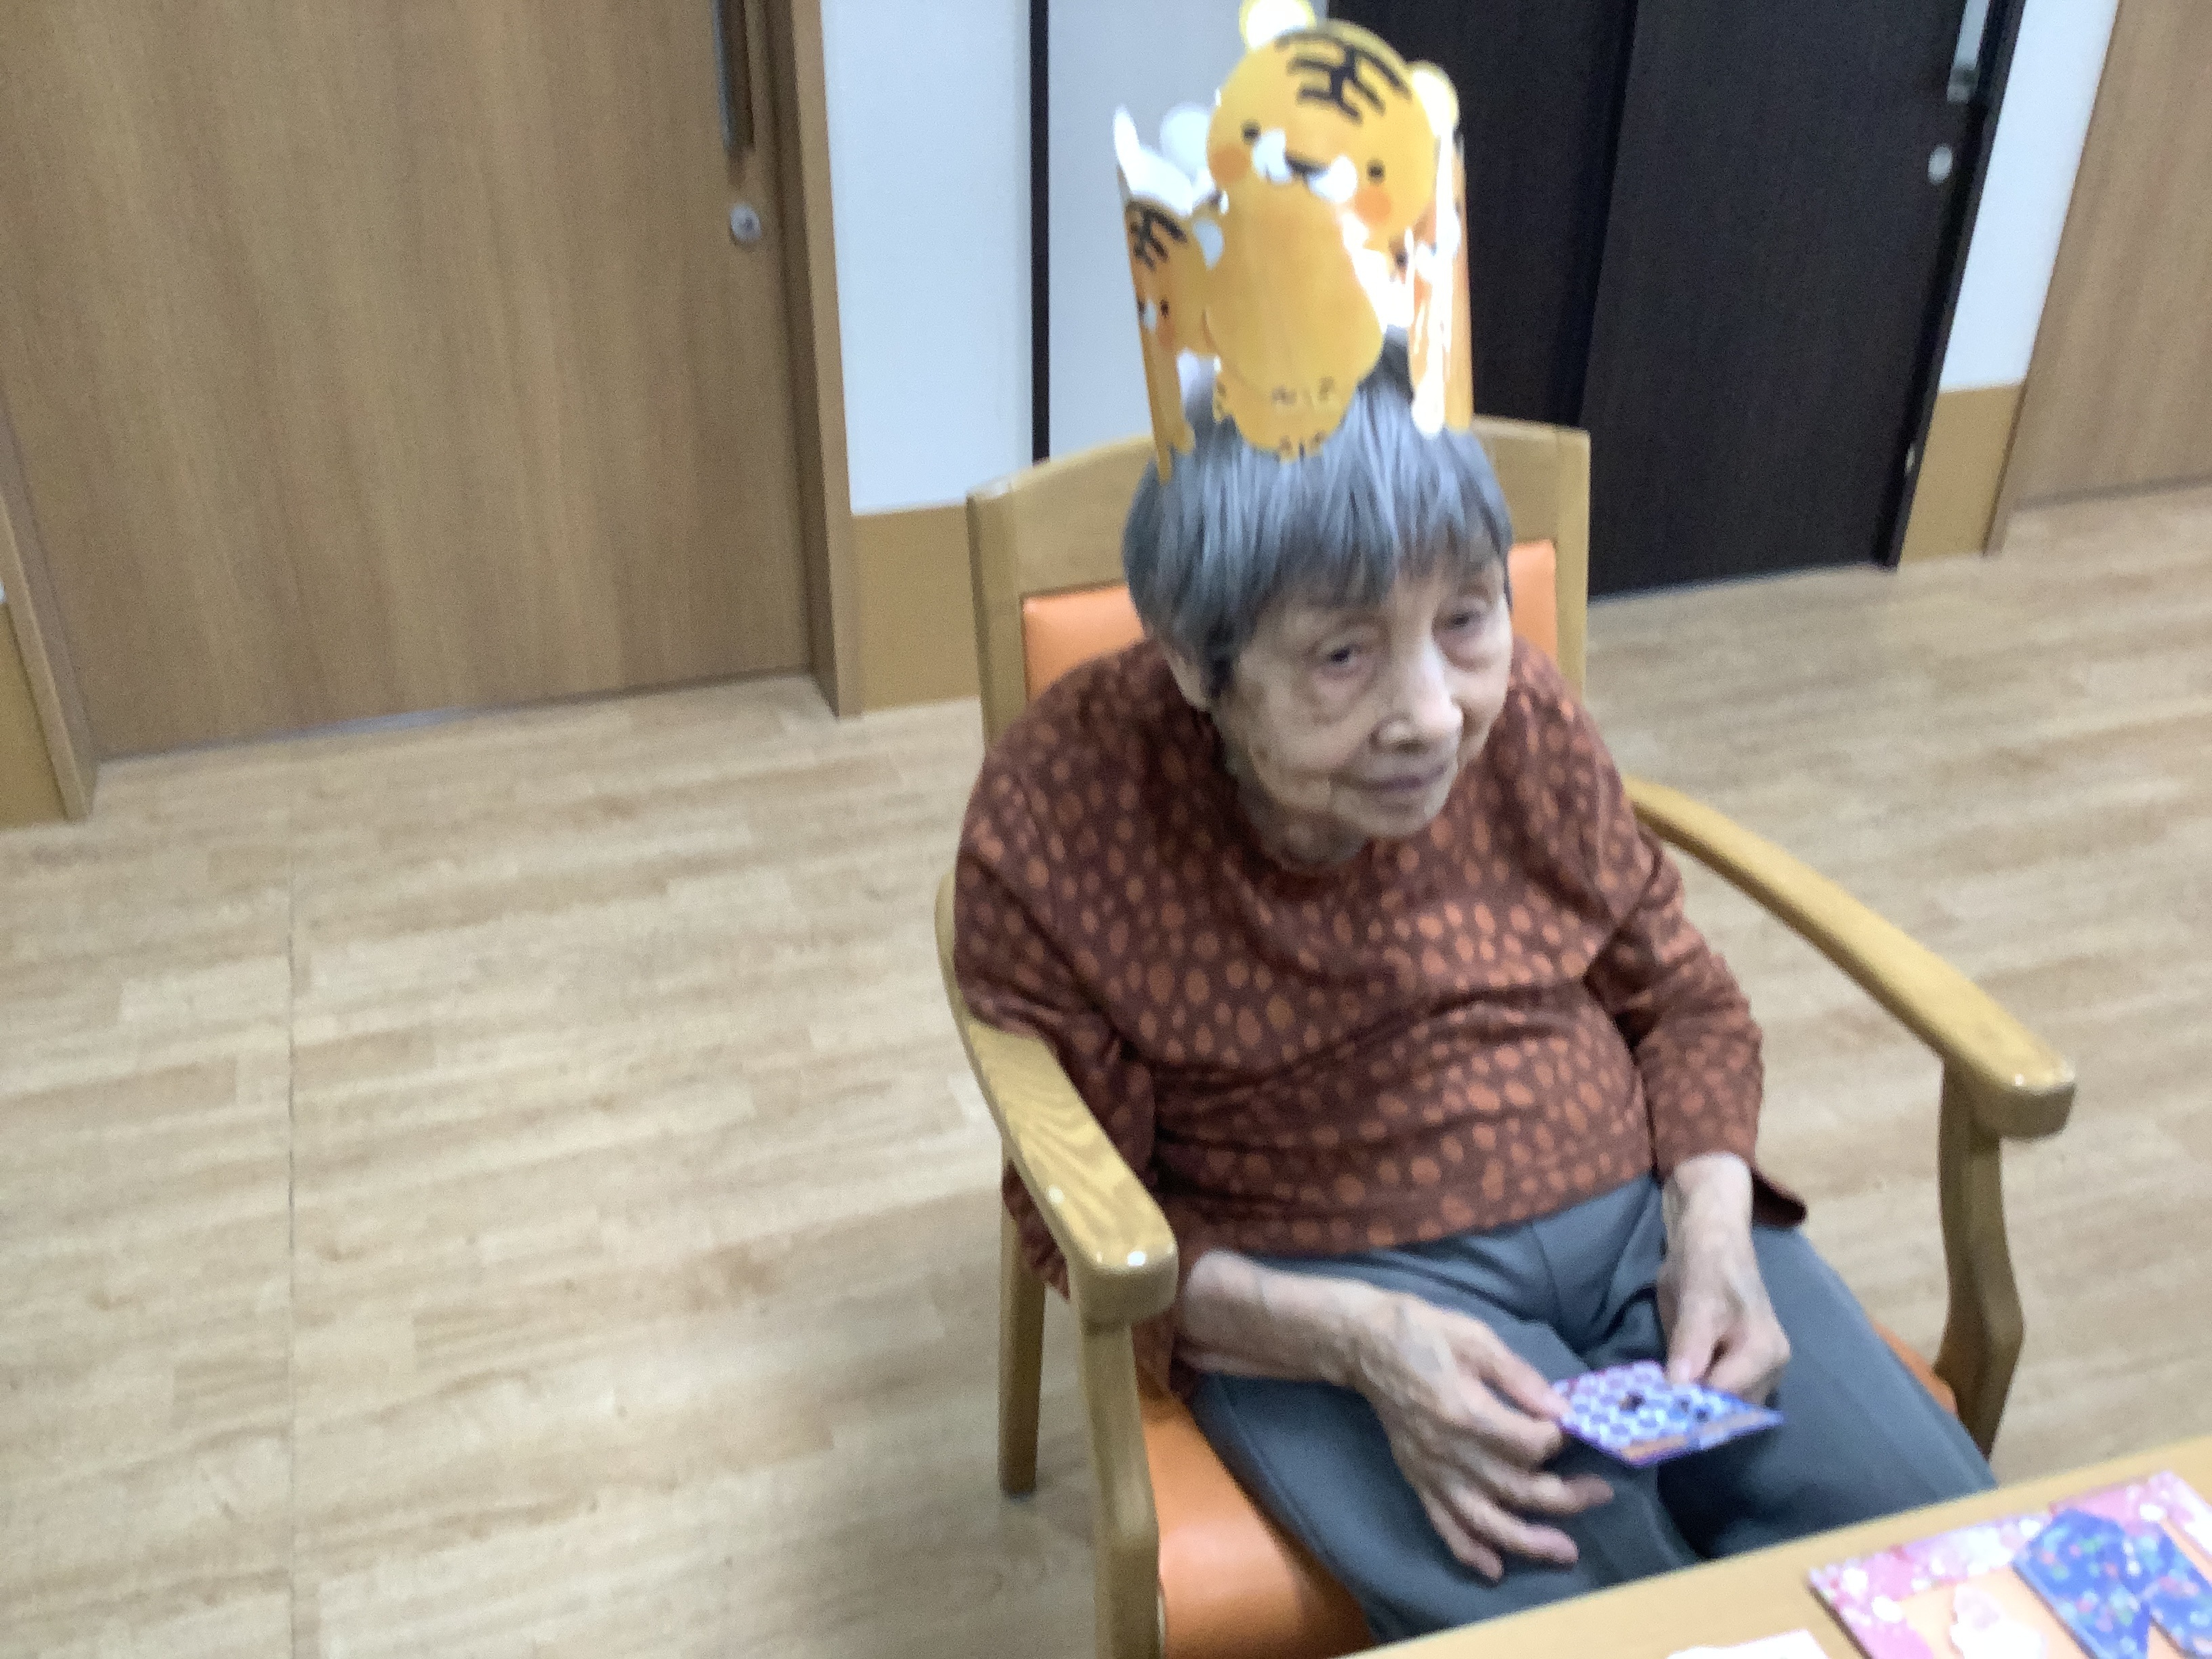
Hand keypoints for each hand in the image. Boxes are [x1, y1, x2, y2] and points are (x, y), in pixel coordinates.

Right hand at [1350, 1294, 1612, 1579]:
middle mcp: (1450, 1453)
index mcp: (1467, 1413)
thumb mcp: (1476, 1338)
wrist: (1365, 1345)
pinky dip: (1468, 1551)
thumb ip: (1520, 1377)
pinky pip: (1444, 1524)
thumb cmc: (1424, 1333)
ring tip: (1565, 1551)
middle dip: (1565, 1496)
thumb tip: (1562, 1409)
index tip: (1572, 1425)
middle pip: (1517, 1488)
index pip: (1529, 1444)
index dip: (1559, 1439)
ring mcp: (1432, 1472)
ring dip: (1528, 1542)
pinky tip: (1494, 1568)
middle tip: (1600, 1492)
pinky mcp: (1417, 1479)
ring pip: (1485, 1521)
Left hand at [1658, 1154, 1790, 1400]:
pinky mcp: (1737, 1370)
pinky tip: (1662, 1400)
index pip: (1726, 1399)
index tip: (1652, 1419)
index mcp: (1765, 1353)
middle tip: (1644, 1419)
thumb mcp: (1697, 1301)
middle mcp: (1769, 1370)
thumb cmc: (1707, 1264)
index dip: (1690, 1410)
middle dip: (1688, 1417)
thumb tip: (1680, 1387)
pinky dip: (1690, 1401)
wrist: (1710, 1240)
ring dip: (1687, 1413)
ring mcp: (1756, 1372)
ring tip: (1649, 1413)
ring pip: (1721, 1411)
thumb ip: (1691, 1345)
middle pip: (1727, 1413)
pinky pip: (1715, 1397)